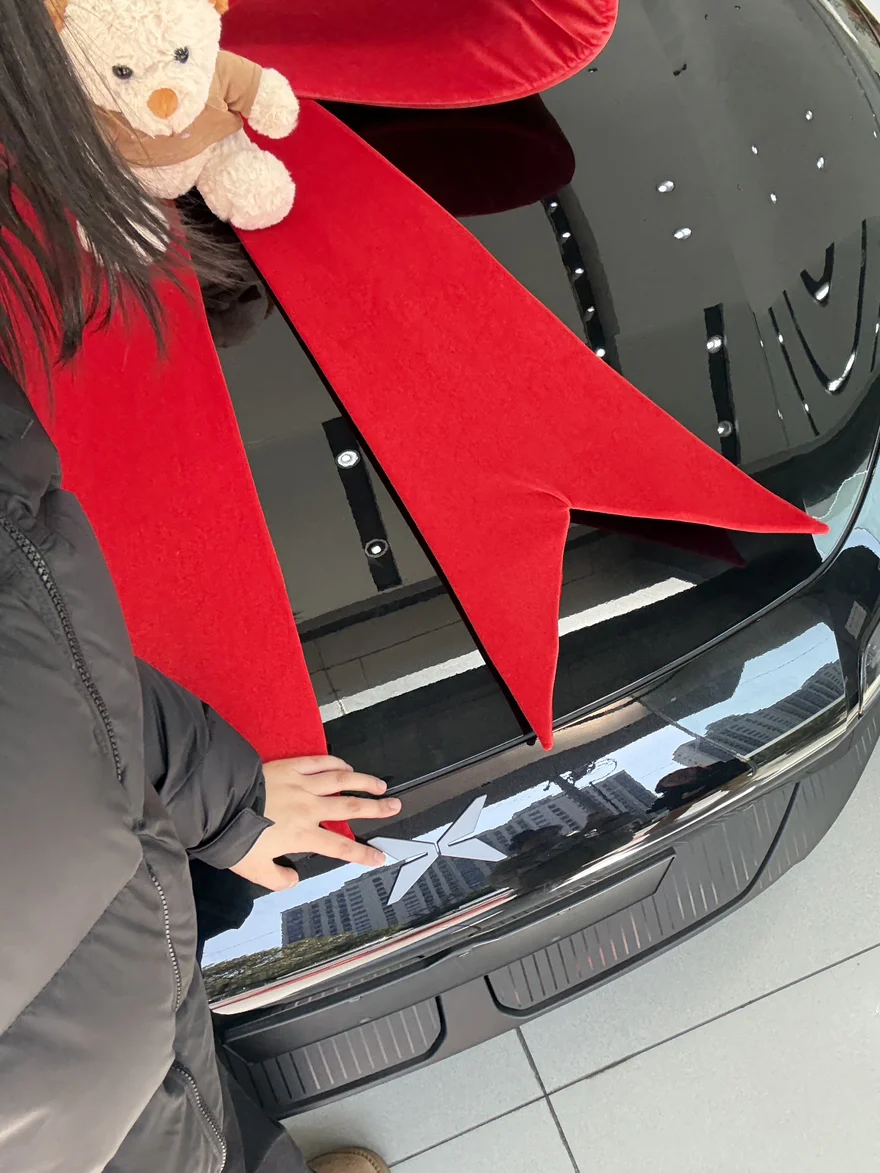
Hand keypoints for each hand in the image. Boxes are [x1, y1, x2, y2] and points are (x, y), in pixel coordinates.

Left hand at [229, 756, 399, 890]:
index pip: (340, 847)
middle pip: (350, 808)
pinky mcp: (290, 767)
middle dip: (376, 809)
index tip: (381, 856)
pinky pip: (319, 762)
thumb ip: (278, 879)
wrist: (220, 805)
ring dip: (363, 782)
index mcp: (303, 836)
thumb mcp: (255, 870)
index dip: (363, 854)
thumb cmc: (237, 838)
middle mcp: (309, 809)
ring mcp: (302, 785)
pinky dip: (335, 763)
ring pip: (341, 781)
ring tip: (380, 784)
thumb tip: (294, 880)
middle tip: (395, 806)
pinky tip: (346, 765)